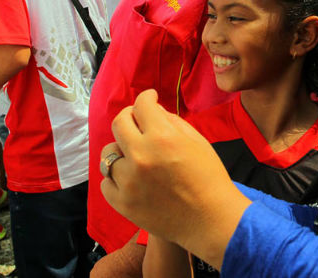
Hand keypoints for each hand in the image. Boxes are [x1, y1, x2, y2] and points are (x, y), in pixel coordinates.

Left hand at [100, 89, 250, 268]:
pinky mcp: (122, 203)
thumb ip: (172, 121)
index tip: (149, 99)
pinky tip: (130, 178)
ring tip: (133, 156)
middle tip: (137, 120)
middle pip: (119, 124)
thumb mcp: (197, 141)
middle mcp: (141, 155)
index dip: (146, 98)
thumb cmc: (209, 178)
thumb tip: (152, 110)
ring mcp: (128, 181)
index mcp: (162, 137)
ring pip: (108, 155)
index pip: (142, 105)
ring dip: (121, 151)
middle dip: (129, 116)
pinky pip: (106, 183)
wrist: (211, 220)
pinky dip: (116, 179)